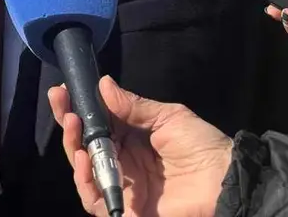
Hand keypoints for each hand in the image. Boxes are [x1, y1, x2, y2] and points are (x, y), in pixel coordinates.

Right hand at [48, 76, 232, 216]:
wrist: (225, 183)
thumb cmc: (201, 147)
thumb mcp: (169, 118)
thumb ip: (134, 106)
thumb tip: (103, 83)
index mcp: (130, 138)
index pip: (95, 122)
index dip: (77, 107)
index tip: (61, 91)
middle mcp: (121, 161)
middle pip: (83, 145)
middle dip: (68, 124)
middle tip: (62, 105)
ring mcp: (121, 186)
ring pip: (83, 170)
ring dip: (72, 148)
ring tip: (73, 128)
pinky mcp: (124, 210)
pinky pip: (94, 199)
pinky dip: (85, 181)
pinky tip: (83, 160)